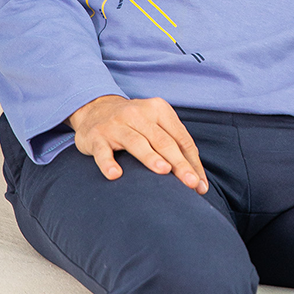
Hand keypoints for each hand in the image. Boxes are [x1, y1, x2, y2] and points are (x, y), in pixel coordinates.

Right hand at [68, 95, 207, 189]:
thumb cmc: (134, 124)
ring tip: (164, 171)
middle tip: (190, 183)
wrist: (94, 109)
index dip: (192, 162)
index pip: (181, 138)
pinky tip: (115, 175)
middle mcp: (138, 114)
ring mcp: (116, 125)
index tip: (199, 184)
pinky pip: (103, 151)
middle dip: (179, 163)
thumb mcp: (156, 125)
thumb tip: (198, 180)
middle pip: (163, 141)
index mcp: (159, 110)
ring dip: (150, 157)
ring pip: (136, 142)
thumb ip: (175, 146)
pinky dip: (108, 163)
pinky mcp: (96, 137)